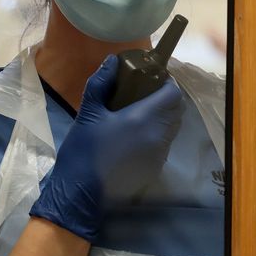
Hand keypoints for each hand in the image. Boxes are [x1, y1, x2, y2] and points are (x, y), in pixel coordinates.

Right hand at [29, 55, 183, 241]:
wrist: (79, 194)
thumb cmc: (83, 150)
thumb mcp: (88, 112)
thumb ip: (101, 83)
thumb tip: (112, 61)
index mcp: (144, 119)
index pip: (173, 94)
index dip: (167, 83)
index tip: (152, 79)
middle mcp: (158, 136)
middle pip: (176, 110)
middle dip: (165, 99)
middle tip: (144, 94)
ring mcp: (159, 155)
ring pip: (172, 128)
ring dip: (162, 117)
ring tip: (139, 114)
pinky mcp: (155, 169)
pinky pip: (164, 145)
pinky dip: (157, 135)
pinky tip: (135, 137)